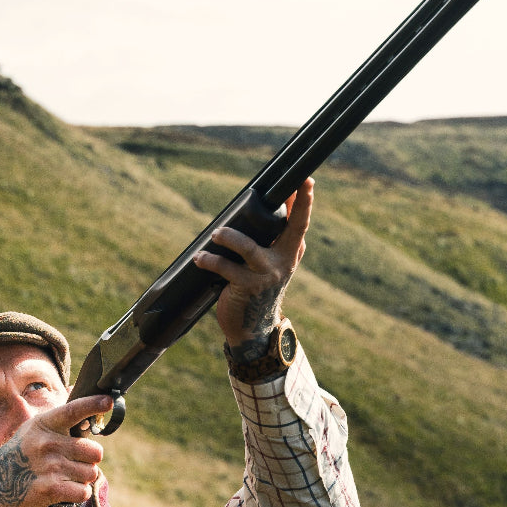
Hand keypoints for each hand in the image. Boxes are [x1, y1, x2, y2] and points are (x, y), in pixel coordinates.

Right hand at [0, 395, 111, 506]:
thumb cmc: (21, 452)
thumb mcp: (34, 428)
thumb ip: (60, 418)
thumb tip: (85, 399)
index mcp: (46, 424)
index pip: (74, 410)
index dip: (93, 405)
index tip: (108, 401)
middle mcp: (48, 443)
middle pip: (95, 451)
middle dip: (90, 459)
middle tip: (76, 462)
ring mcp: (50, 466)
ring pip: (91, 473)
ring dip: (83, 478)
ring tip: (65, 476)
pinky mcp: (51, 489)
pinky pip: (83, 492)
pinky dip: (78, 493)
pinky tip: (65, 489)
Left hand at [194, 178, 312, 359]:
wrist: (253, 326)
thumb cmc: (259, 286)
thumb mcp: (274, 261)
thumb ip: (278, 236)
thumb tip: (281, 199)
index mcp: (291, 252)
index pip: (301, 223)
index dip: (305, 201)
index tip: (307, 180)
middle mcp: (284, 262)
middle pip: (294, 229)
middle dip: (296, 207)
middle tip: (292, 187)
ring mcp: (266, 275)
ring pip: (249, 248)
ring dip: (229, 237)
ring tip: (216, 234)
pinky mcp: (247, 287)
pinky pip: (225, 268)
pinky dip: (210, 260)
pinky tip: (199, 258)